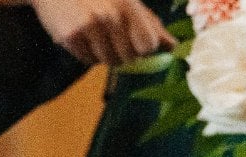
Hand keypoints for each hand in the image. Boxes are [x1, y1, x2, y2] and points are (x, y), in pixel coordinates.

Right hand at [31, 0, 172, 65]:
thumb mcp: (126, 2)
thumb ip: (150, 24)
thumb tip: (173, 46)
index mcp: (128, 5)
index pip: (148, 45)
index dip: (143, 49)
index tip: (135, 42)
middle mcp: (111, 15)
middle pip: (130, 57)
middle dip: (123, 52)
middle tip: (110, 36)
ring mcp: (90, 26)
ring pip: (109, 61)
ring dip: (104, 54)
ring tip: (95, 34)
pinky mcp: (72, 36)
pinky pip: (88, 60)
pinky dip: (86, 53)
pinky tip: (81, 35)